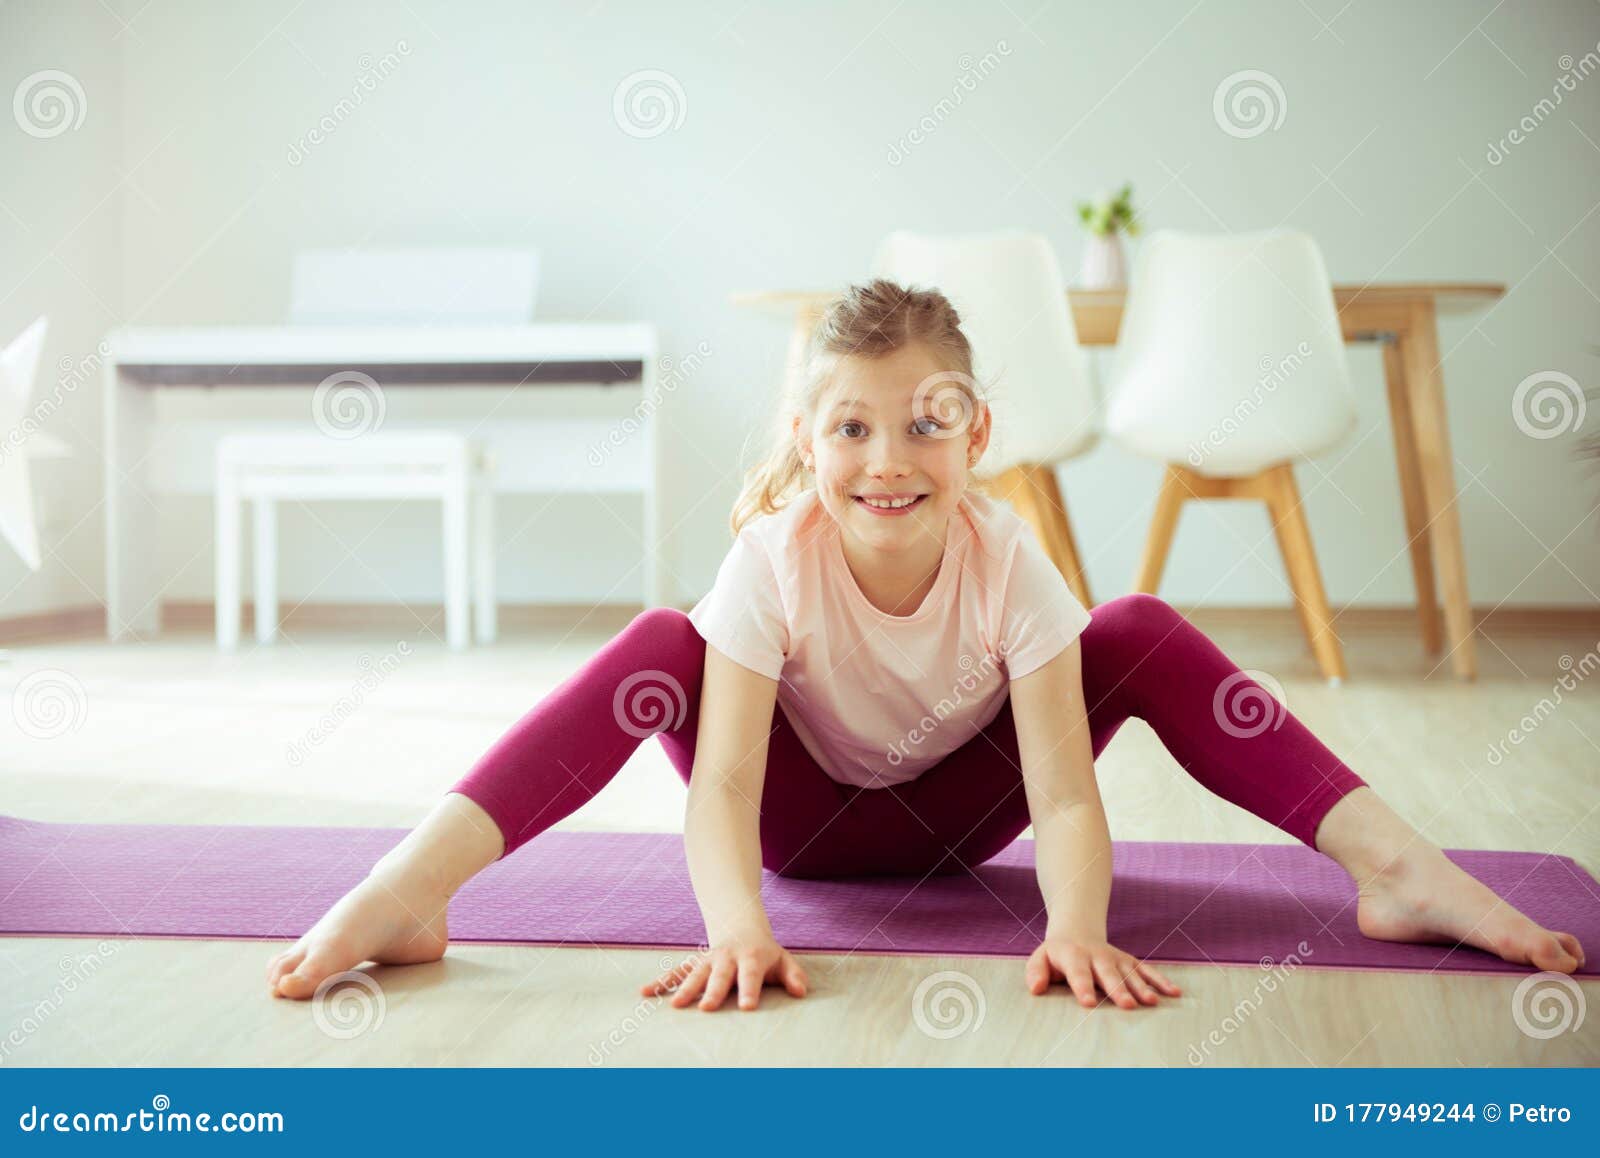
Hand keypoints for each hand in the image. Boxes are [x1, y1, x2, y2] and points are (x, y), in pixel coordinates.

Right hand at [641, 936, 808, 1011]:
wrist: (740, 925)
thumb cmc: (764, 952)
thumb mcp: (783, 959)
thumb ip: (793, 975)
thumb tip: (800, 992)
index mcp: (751, 957)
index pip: (751, 975)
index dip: (750, 990)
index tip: (747, 1008)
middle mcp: (727, 958)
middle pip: (720, 976)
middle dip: (713, 991)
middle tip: (706, 1008)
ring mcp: (708, 960)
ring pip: (695, 973)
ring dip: (685, 988)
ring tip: (676, 1005)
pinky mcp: (693, 963)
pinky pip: (675, 972)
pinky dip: (661, 982)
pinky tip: (645, 993)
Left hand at [1025, 933, 1181, 1009]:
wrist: (1077, 931)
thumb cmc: (1057, 955)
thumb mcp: (1040, 958)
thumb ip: (1036, 972)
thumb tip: (1036, 989)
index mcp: (1074, 957)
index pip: (1078, 973)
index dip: (1083, 987)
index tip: (1088, 1002)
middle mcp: (1098, 956)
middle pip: (1108, 974)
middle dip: (1117, 990)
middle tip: (1127, 1006)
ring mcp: (1117, 959)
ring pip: (1130, 973)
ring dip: (1141, 987)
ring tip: (1151, 1003)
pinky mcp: (1130, 962)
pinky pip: (1147, 970)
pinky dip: (1161, 981)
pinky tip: (1173, 993)